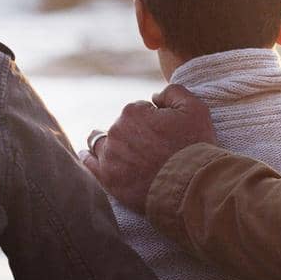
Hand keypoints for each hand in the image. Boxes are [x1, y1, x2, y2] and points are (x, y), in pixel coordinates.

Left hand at [83, 84, 215, 214]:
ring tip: (114, 149)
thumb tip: (154, 97)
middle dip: (134, 133)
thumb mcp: (195, 108)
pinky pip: (90, 165)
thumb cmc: (195, 147)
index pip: (138, 110)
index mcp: (133, 112)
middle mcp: (116, 132)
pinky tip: (86, 155)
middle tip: (154, 149)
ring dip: (108, 143)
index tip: (165, 134)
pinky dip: (88, 158)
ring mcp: (109, 157)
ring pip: (102, 143)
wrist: (191, 187)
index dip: (153, 121)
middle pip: (120, 127)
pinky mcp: (108, 179)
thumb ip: (173, 92)